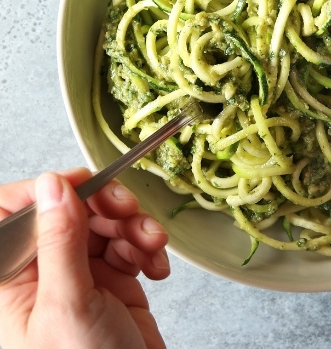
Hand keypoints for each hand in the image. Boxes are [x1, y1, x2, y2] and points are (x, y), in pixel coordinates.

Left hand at [0, 168, 169, 348]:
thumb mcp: (69, 305)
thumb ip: (60, 242)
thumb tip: (52, 186)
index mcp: (12, 277)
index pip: (15, 210)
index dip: (49, 190)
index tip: (84, 185)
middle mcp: (43, 270)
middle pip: (70, 208)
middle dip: (106, 206)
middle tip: (128, 211)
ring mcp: (80, 272)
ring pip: (105, 221)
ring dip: (135, 227)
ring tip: (152, 246)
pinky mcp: (113, 277)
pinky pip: (130, 242)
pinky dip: (148, 247)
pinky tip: (156, 267)